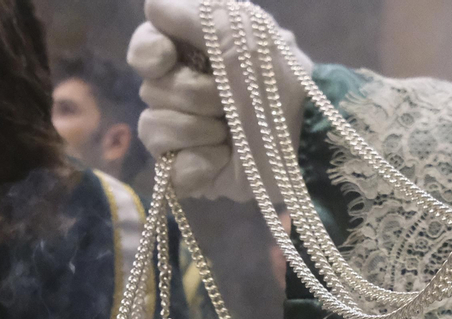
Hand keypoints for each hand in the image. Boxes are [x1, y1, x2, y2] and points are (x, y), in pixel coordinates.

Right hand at [128, 0, 312, 199]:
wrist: (303, 145)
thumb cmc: (276, 86)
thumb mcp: (242, 36)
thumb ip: (195, 14)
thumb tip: (153, 7)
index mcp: (197, 55)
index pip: (148, 47)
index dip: (148, 52)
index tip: (165, 59)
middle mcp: (185, 90)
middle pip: (151, 89)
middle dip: (192, 95)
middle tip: (227, 102)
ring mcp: (184, 133)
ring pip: (152, 127)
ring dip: (196, 129)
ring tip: (228, 134)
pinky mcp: (187, 170)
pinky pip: (168, 166)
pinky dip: (198, 162)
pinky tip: (222, 160)